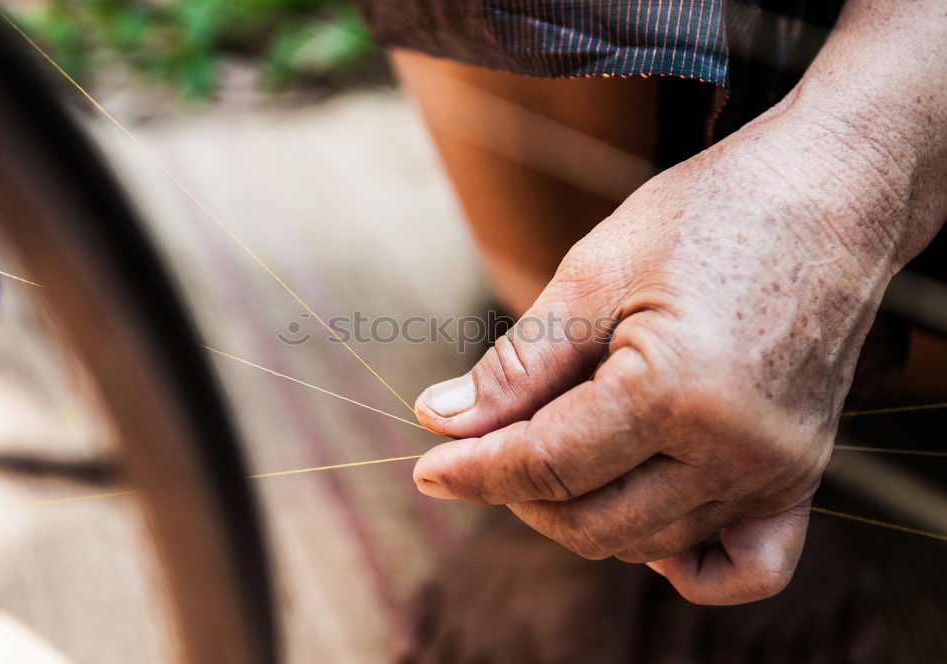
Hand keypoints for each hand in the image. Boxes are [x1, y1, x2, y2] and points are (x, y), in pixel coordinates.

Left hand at [412, 95, 910, 604]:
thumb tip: (440, 419)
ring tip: (553, 455)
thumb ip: (517, 363)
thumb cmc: (710, 214)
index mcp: (676, 392)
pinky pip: (744, 567)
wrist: (830, 194)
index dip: (476, 472)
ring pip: (646, 542)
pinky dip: (683, 560)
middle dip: (520, 495)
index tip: (428, 471)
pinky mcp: (802, 474)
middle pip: (590, 521)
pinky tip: (645, 518)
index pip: (546, 466)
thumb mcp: (593, 276)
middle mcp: (734, 450)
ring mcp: (776, 471)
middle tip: (487, 449)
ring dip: (582, 514)